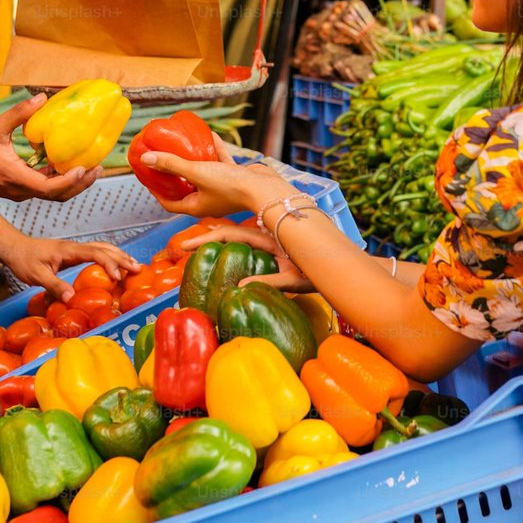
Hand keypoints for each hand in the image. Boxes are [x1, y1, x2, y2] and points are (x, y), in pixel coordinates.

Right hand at [0, 93, 99, 202]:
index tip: (83, 168)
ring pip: (53, 195)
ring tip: (90, 168)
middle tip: (97, 168)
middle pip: (58, 195)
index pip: (48, 187)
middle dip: (80, 183)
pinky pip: (45, 189)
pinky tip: (69, 165)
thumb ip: (19, 113)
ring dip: (73, 184)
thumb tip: (42, 98)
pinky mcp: (21, 190)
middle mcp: (21, 190)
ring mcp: (21, 193)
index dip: (69, 181)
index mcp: (15, 177)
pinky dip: (60, 181)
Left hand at [0, 234, 140, 301]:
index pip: (96, 253)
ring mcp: (75, 248)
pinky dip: (109, 256)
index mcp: (69, 250)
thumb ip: (54, 286)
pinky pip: (96, 251)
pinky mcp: (72, 252)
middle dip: (122, 258)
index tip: (118, 278)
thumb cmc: (24, 260)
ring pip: (102, 247)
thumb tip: (72, 298)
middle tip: (138, 269)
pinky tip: (113, 264)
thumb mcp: (36, 276)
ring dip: (118, 255)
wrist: (14, 247)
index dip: (109, 264)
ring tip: (133, 265)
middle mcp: (75, 247)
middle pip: (105, 248)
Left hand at [137, 136, 292, 220]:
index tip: (148, 177)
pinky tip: (210, 135)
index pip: (169, 202)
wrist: (264, 189)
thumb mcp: (196, 173)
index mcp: (196, 207)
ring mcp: (222, 190)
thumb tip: (145, 159)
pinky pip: (221, 163)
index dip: (157, 191)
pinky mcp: (235, 179)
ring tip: (184, 146)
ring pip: (204, 174)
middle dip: (174, 174)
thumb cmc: (230, 187)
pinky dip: (214, 151)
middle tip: (164, 159)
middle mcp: (208, 200)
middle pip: (185, 187)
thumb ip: (171, 164)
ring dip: (194, 160)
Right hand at [177, 222, 314, 294]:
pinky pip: (250, 248)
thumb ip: (270, 281)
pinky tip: (225, 258)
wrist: (339, 270)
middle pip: (231, 235)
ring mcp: (271, 245)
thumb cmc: (319, 274)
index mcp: (270, 241)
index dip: (208, 239)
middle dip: (208, 239)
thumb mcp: (294, 280)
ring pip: (239, 239)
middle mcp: (268, 239)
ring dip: (219, 241)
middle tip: (183, 246)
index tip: (186, 245)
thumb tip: (239, 287)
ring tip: (199, 248)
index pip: (232, 236)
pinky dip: (234, 249)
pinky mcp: (276, 253)